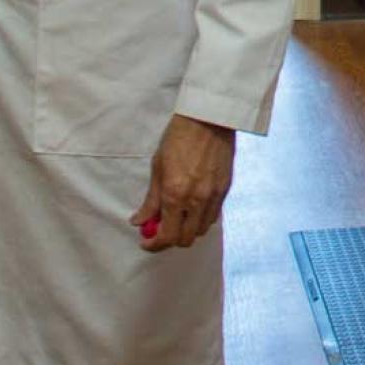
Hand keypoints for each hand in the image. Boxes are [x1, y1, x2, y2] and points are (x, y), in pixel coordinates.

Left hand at [133, 114, 234, 252]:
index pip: (167, 236)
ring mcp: (213, 196)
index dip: (155, 245)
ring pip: (201, 230)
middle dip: (170, 240)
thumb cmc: (178, 139)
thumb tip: (139, 221)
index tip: (146, 242)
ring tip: (177, 218)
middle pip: (185, 239)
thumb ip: (150, 200)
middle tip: (159, 231)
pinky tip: (192, 208)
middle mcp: (196, 200)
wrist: (207, 119)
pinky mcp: (225, 190)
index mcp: (174, 194)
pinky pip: (213, 216)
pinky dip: (200, 219)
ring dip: (187, 230)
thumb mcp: (157, 168)